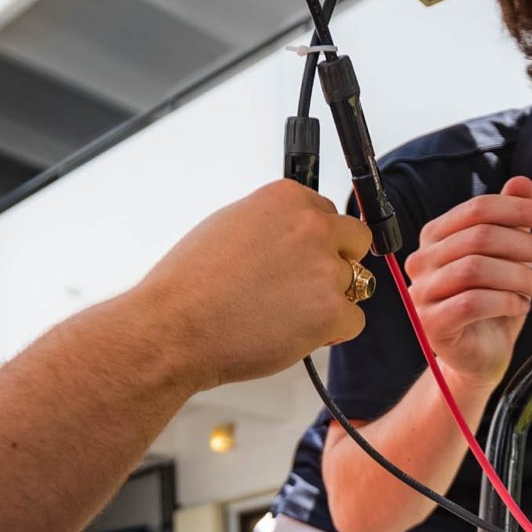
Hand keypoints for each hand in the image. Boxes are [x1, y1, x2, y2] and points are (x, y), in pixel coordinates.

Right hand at [136, 180, 372, 387]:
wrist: (176, 327)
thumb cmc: (189, 285)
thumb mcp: (228, 225)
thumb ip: (272, 224)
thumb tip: (289, 235)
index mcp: (286, 199)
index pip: (327, 212)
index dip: (317, 239)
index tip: (304, 256)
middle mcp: (311, 227)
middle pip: (355, 241)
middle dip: (338, 262)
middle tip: (307, 285)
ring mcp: (325, 269)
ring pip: (354, 285)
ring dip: (328, 300)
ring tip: (285, 313)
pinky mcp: (331, 311)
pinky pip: (353, 321)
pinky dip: (330, 332)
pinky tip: (295, 332)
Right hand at [400, 176, 531, 393]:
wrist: (478, 357)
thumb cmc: (493, 304)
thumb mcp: (508, 258)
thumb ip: (510, 220)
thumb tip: (522, 182)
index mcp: (437, 235)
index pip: (479, 208)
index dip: (522, 209)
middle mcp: (423, 259)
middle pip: (480, 236)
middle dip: (531, 244)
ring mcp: (422, 291)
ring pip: (476, 268)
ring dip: (523, 276)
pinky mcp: (431, 323)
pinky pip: (472, 302)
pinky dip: (506, 301)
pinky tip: (522, 306)